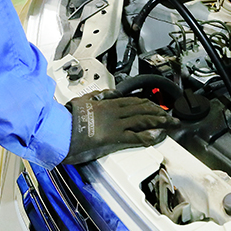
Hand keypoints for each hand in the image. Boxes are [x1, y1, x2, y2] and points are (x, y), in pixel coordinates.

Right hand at [61, 90, 179, 164]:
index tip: (156, 106)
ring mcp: (115, 124)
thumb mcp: (83, 100)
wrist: (60, 129)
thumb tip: (105, 93)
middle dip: (158, 112)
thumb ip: (96, 96)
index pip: (133, 101)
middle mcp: (114, 111)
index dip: (147, 103)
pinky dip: (149, 136)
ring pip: (143, 119)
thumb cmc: (68, 118)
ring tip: (170, 124)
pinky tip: (157, 136)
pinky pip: (136, 136)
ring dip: (159, 121)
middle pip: (142, 109)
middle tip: (170, 115)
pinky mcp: (114, 137)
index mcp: (107, 103)